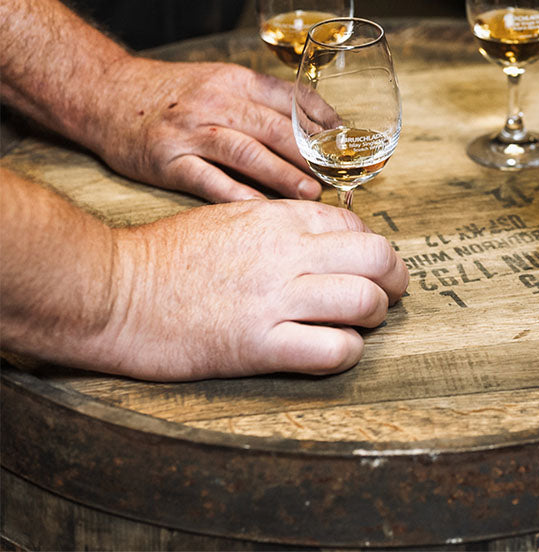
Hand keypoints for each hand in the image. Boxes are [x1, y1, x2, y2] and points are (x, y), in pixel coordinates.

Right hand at [92, 54, 329, 201]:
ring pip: (247, 152)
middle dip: (311, 153)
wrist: (105, 94)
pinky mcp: (167, 161)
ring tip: (311, 193)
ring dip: (283, 174)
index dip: (324, 120)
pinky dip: (237, 196)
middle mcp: (216, 102)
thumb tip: (314, 127)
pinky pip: (208, 181)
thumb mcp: (219, 81)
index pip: (290, 97)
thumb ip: (261, 101)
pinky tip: (262, 212)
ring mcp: (190, 131)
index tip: (347, 142)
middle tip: (337, 176)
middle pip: (275, 126)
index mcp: (235, 80)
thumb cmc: (171, 93)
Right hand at [97, 199, 407, 379]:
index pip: (355, 224)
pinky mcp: (257, 344)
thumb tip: (324, 238)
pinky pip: (332, 350)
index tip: (365, 264)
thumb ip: (280, 225)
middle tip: (390, 293)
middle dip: (394, 278)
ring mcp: (274, 299)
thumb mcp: (230, 218)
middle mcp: (286, 253)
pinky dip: (347, 353)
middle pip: (376, 257)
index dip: (370, 246)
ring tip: (362, 323)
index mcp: (278, 219)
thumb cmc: (166, 255)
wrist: (112, 289)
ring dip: (374, 316)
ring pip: (365, 302)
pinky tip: (335, 350)